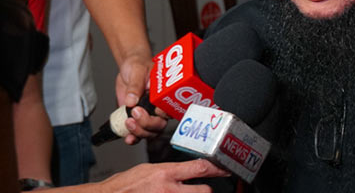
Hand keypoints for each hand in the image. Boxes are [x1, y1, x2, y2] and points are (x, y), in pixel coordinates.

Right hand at [94, 159, 229, 192]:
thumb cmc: (126, 184)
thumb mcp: (150, 169)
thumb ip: (172, 171)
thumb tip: (188, 171)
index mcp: (166, 173)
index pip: (199, 168)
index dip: (216, 168)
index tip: (226, 168)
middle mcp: (168, 189)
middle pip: (204, 191)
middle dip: (206, 190)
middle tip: (204, 187)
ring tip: (183, 191)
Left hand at [115, 55, 167, 144]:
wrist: (129, 68)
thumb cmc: (139, 65)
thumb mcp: (138, 70)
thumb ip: (135, 85)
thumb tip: (131, 100)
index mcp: (163, 95)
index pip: (168, 110)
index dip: (163, 114)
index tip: (154, 110)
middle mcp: (158, 107)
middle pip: (159, 125)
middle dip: (147, 124)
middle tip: (135, 113)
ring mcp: (147, 115)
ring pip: (149, 132)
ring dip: (139, 132)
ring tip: (128, 123)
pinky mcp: (136, 119)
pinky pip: (137, 133)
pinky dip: (132, 138)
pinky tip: (127, 137)